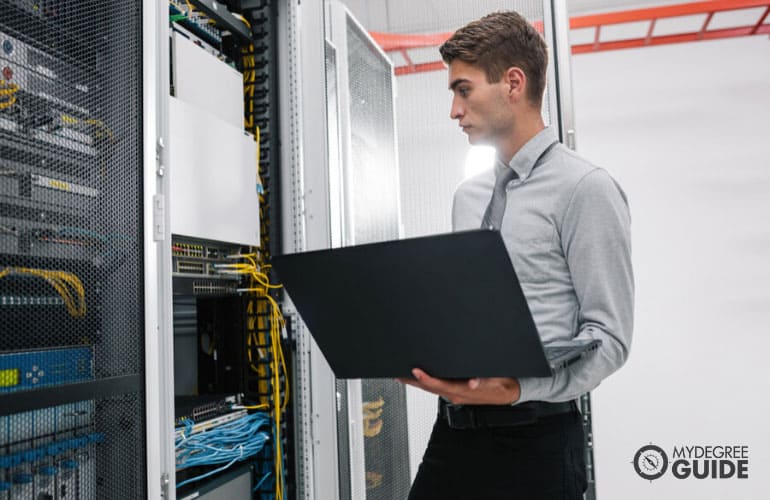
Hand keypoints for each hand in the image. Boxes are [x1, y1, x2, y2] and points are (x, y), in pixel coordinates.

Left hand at [397, 368, 520, 404]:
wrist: (509, 393)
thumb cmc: (502, 385)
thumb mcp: (497, 381)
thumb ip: (484, 381)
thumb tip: (472, 383)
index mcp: (463, 392)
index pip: (440, 385)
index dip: (426, 380)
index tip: (416, 372)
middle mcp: (456, 395)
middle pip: (430, 388)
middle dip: (413, 381)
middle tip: (398, 372)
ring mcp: (454, 394)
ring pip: (431, 389)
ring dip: (416, 383)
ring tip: (402, 374)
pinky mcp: (455, 392)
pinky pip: (436, 388)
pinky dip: (425, 382)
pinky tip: (418, 377)